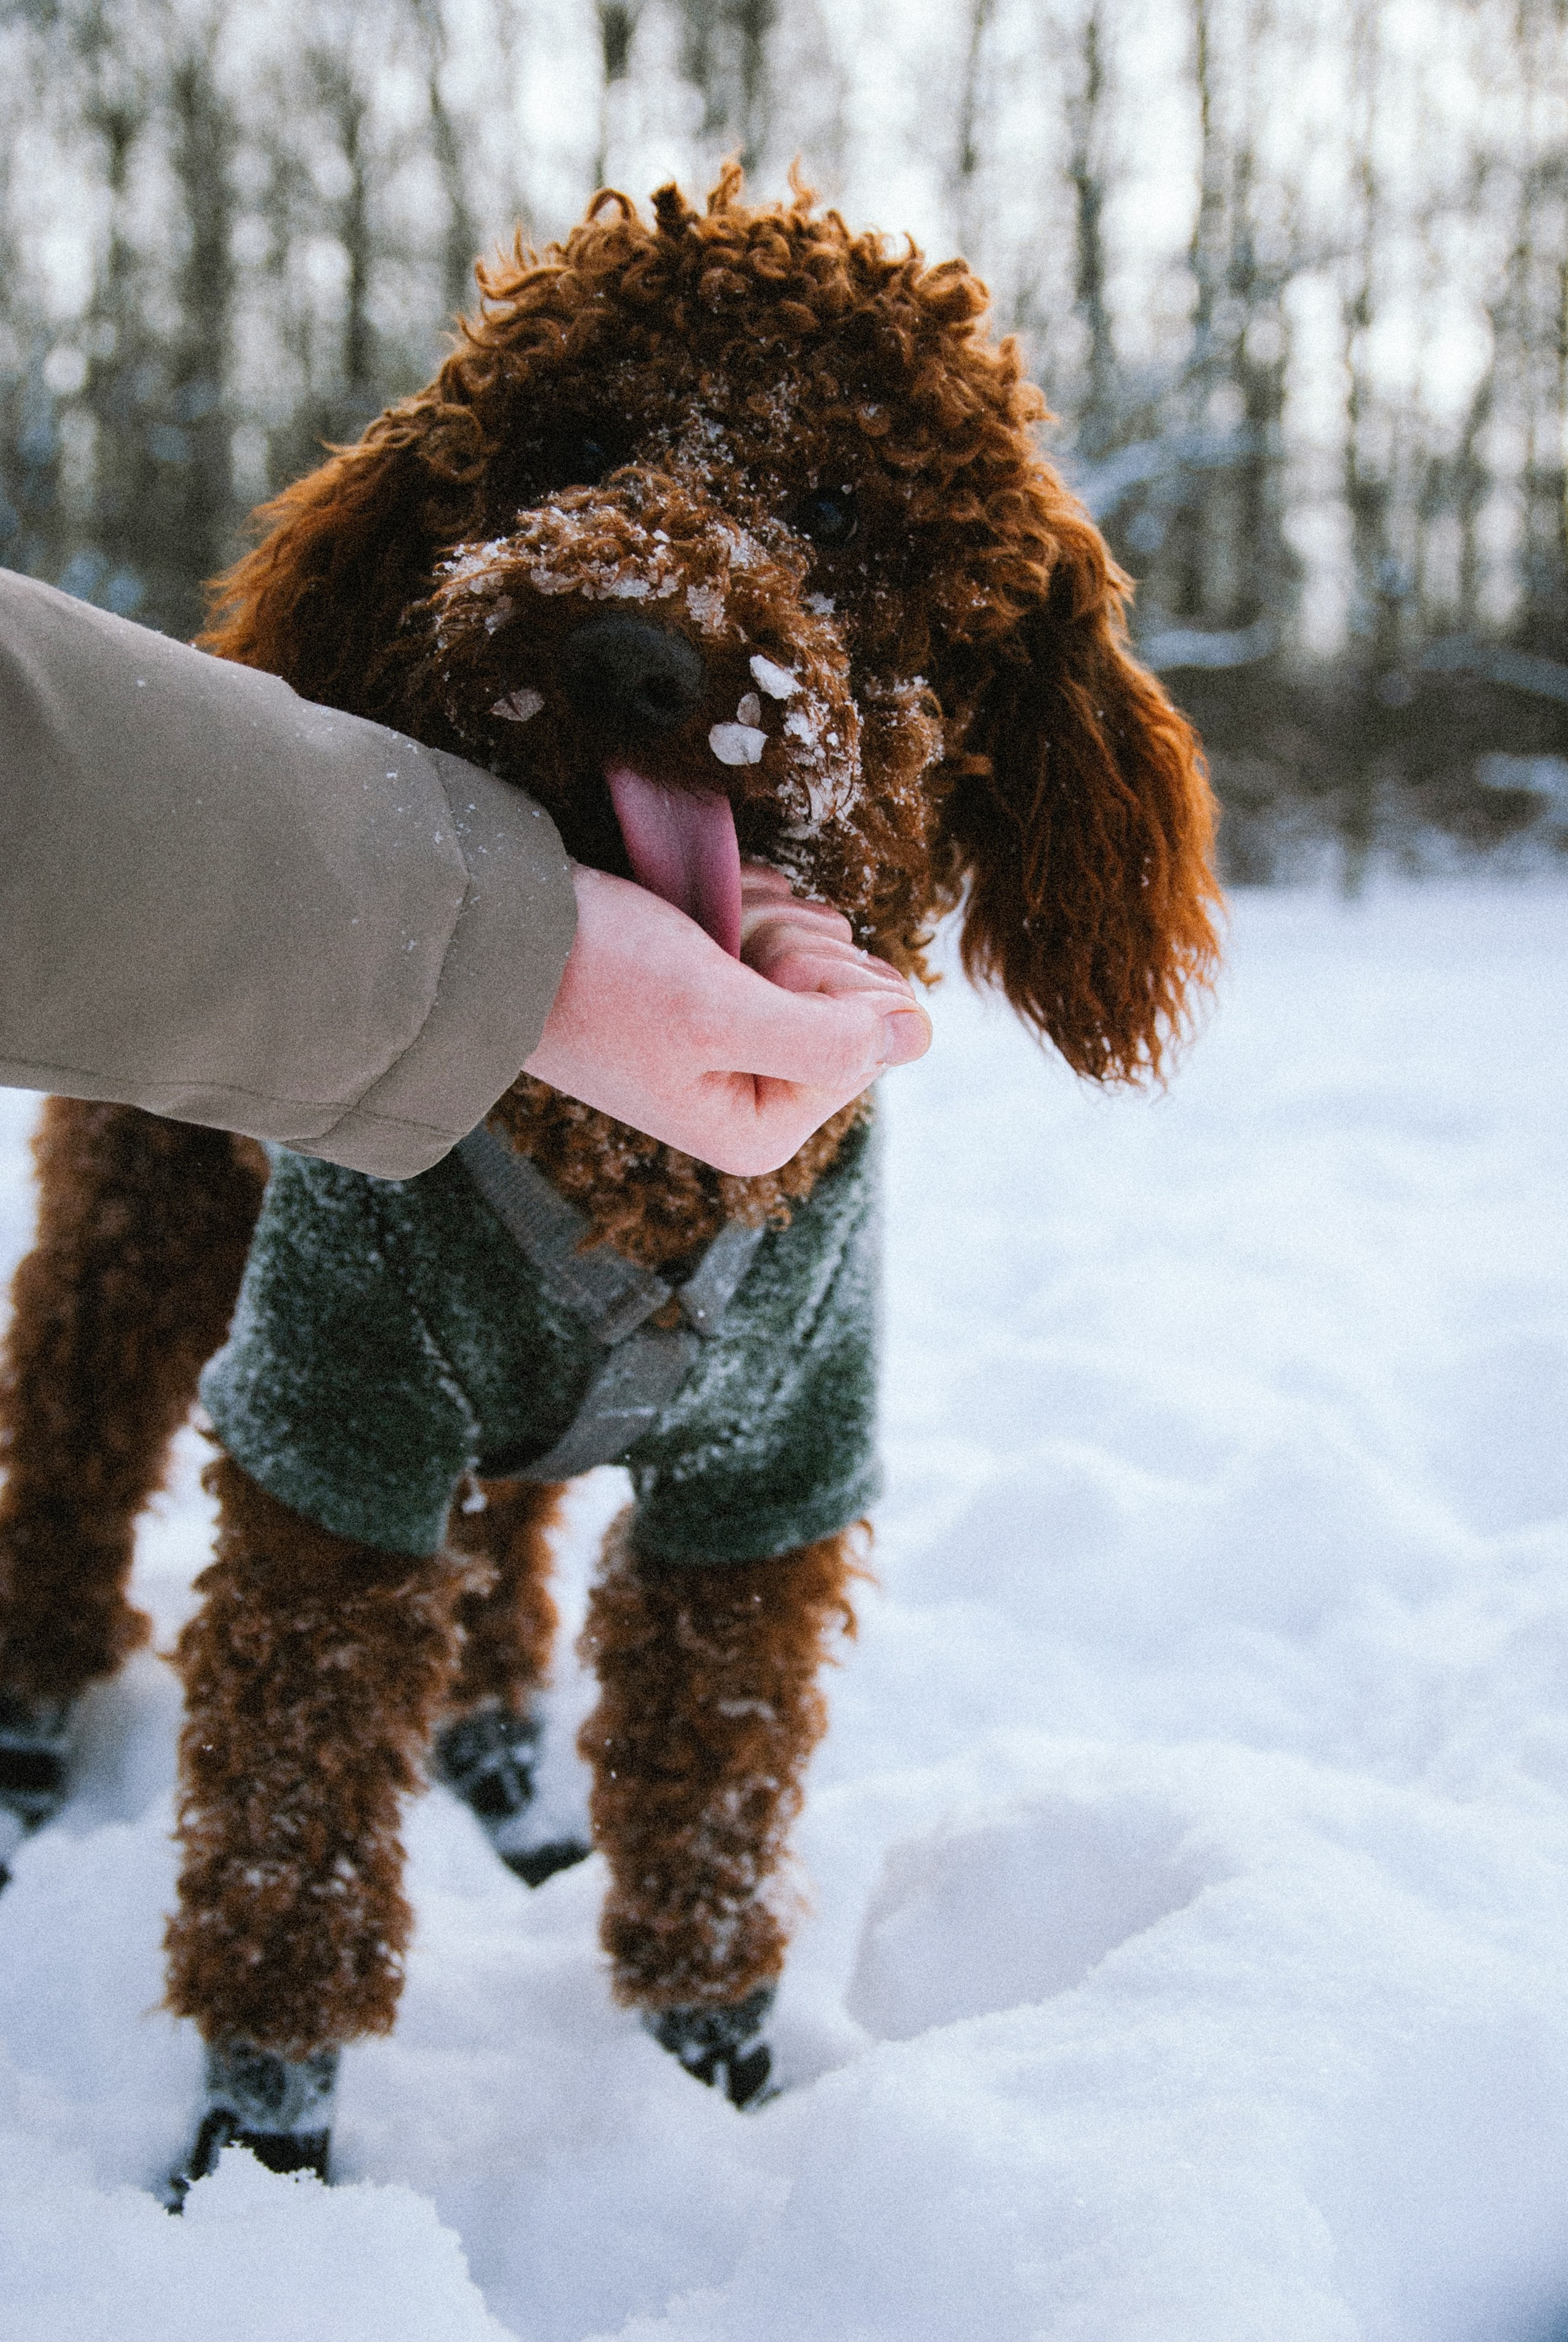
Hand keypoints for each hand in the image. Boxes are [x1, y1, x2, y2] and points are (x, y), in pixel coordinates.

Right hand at [522, 860, 930, 1174]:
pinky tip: (693, 915)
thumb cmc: (598, 978)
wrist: (500, 932)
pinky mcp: (728, 980)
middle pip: (855, 994)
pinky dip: (749, 901)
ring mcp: (746, 1033)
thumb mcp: (717, 1012)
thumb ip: (828, 1036)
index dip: (819, 985)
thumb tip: (921, 1033)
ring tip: (693, 936)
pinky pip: (789, 921)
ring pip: (825, 948)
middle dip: (792, 949)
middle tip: (714, 952)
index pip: (872, 1038)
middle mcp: (762, 1089)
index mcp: (763, 1127)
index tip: (744, 974)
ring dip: (767, 919)